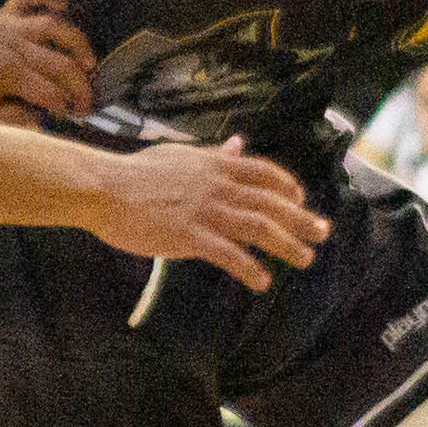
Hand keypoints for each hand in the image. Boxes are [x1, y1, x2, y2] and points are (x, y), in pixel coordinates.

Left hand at [0, 0, 95, 120]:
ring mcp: (8, 27)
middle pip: (62, 65)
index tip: (71, 119)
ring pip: (55, 28)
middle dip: (81, 87)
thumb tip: (39, 120)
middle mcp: (15, 48)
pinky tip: (62, 8)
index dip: (66, 110)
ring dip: (78, 45)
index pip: (52, 95)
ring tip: (90, 63)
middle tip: (86, 104)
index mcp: (9, 75)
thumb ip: (10, 119)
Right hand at [87, 138, 327, 291]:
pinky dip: (251, 269)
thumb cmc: (135, 173)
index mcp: (215, 165)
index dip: (287, 187)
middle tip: (323, 233)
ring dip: (287, 245)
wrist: (104, 188)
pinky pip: (230, 255)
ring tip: (305, 259)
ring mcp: (206, 211)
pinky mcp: (191, 237)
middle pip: (271, 203)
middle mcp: (218, 186)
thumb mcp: (181, 156)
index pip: (264, 173)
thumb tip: (237, 144)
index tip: (302, 199)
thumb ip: (214, 155)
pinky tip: (262, 282)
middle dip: (301, 218)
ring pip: (260, 228)